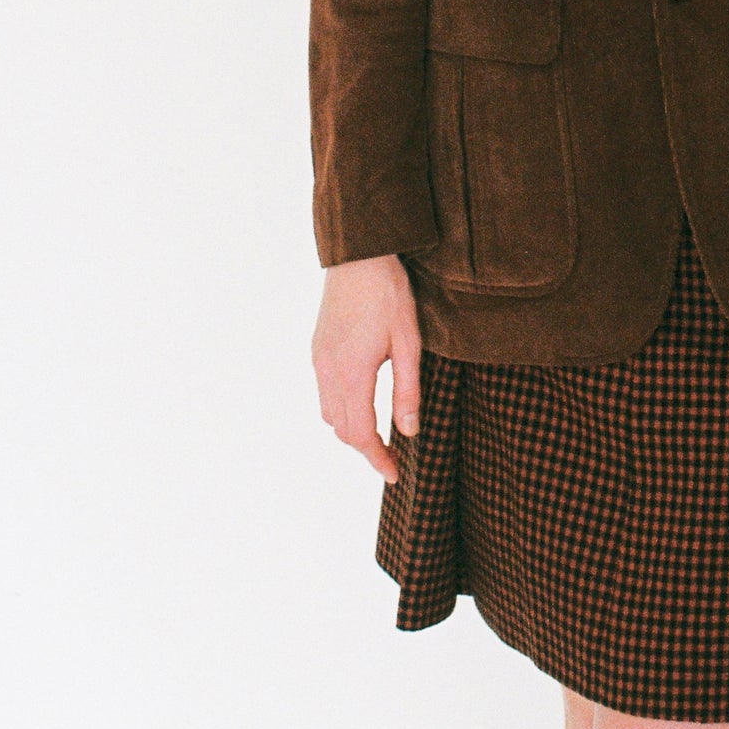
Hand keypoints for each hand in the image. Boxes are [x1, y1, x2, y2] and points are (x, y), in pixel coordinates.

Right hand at [311, 254, 422, 482]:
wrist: (359, 254)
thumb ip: (408, 390)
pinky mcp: (317, 348)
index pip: (360, 434)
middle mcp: (328, 371)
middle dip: (365, 448)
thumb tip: (410, 431)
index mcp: (352, 373)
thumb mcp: (409, 342)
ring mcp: (319, 359)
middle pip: (341, 429)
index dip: (377, 459)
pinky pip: (324, 391)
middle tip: (392, 455)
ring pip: (328, 412)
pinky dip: (341, 408)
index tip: (394, 474)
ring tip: (378, 432)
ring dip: (351, 429)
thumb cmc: (388, 294)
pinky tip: (362, 400)